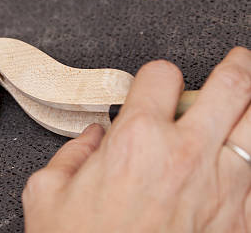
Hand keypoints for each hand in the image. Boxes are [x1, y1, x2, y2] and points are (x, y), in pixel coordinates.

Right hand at [23, 47, 250, 231]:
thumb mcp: (47, 194)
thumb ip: (71, 154)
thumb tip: (93, 138)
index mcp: (137, 140)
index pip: (161, 75)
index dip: (156, 74)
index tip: (153, 85)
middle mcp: (186, 154)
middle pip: (232, 84)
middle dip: (237, 65)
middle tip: (237, 61)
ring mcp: (223, 186)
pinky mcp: (241, 218)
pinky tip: (246, 150)